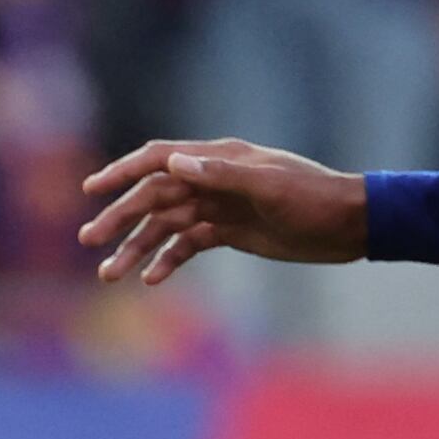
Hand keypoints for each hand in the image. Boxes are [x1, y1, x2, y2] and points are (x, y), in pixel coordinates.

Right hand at [80, 138, 365, 281]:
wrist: (348, 225)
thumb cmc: (314, 198)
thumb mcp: (270, 186)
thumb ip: (222, 175)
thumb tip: (175, 161)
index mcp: (218, 159)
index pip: (158, 160)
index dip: (122, 172)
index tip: (91, 189)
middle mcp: (212, 179)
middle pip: (153, 197)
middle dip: (119, 219)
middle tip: (89, 242)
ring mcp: (219, 207)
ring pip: (165, 226)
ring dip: (136, 248)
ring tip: (110, 274)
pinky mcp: (229, 232)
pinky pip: (188, 245)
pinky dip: (167, 260)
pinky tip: (151, 279)